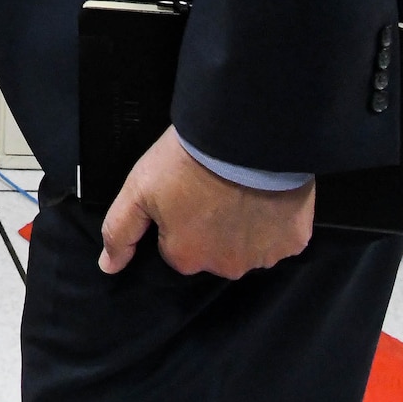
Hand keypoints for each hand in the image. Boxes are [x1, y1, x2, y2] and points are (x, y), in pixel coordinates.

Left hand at [98, 126, 314, 279]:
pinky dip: (274, 220)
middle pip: (213, 251)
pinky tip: (267, 195)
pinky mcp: (294, 240)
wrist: (243, 135)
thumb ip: (120, 231)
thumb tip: (108, 267)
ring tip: (240, 187)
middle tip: (211, 187)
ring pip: (248, 246)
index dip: (178, 218)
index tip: (183, 192)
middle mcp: (225, 267)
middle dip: (211, 225)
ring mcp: (263, 257)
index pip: (176, 247)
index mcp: (187, 257)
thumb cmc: (186, 160)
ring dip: (243, 225)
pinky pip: (281, 237)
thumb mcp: (138, 189)